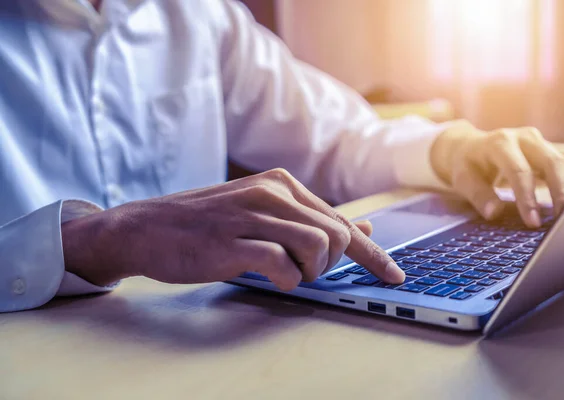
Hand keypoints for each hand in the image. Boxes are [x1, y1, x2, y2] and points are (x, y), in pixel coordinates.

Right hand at [62, 169, 403, 289]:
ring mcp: (251, 216)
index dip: (373, 254)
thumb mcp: (260, 213)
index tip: (394, 275)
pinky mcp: (232, 243)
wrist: (146, 228)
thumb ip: (309, 220)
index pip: (342, 221)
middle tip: (302, 271)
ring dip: (309, 272)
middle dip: (330, 264)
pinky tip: (270, 277)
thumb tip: (362, 229)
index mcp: (281, 184)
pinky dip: (285, 280)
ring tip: (285, 273)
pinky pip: (282, 265)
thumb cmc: (205, 225)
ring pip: (317, 247)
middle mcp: (271, 193)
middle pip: (336, 235)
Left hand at [431, 120, 563, 226]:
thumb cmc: (467, 165)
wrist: (470, 146)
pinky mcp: (551, 149)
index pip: (519, 170)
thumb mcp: (462, 179)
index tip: (532, 222)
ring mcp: (541, 142)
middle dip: (559, 191)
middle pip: (552, 161)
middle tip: (560, 220)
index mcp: (500, 143)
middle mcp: (524, 138)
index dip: (527, 198)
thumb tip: (493, 212)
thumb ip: (477, 194)